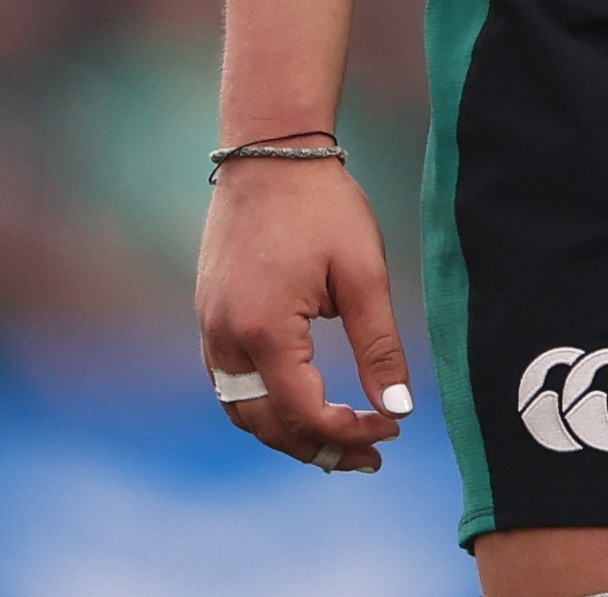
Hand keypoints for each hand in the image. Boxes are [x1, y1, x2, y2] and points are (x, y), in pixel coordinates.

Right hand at [195, 156, 412, 472]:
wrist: (269, 153)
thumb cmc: (322, 207)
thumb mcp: (364, 275)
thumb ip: (380, 348)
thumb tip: (398, 410)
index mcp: (266, 330)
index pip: (304, 412)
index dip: (349, 433)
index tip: (391, 428)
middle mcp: (226, 338)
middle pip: (267, 425)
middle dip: (319, 447)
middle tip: (369, 455)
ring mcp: (210, 328)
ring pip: (242, 410)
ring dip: (287, 433)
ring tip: (338, 440)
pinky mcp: (208, 316)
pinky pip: (229, 383)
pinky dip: (264, 406)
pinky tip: (300, 402)